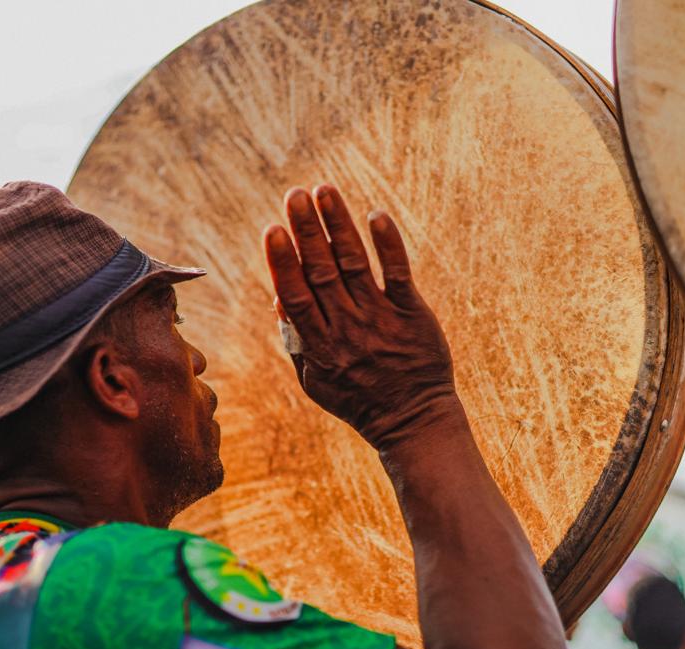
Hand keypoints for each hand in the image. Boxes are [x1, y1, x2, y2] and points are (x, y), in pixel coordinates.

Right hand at [264, 185, 456, 448]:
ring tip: (324, 191)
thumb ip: (295, 340)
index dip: (283, 261)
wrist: (412, 420)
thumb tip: (278, 297)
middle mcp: (347, 329)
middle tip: (294, 194)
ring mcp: (380, 320)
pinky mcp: (412, 314)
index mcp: (320, 346)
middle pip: (321, 271)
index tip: (272, 229)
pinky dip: (387, 245)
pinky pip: (397, 274)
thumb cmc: (357, 399)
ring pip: (354, 264)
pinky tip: (375, 216)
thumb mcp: (315, 380)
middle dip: (306, 231)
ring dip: (338, 225)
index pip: (296, 295)